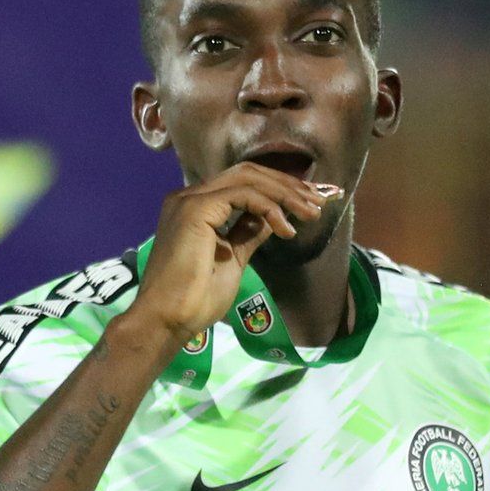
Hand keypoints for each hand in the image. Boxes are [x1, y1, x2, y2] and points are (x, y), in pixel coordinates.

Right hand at [129, 163, 338, 344]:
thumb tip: (271, 219)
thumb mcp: (232, 259)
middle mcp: (189, 196)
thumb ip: (247, 234)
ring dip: (286, 193)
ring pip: (248, 178)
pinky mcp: (195, 209)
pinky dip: (270, 207)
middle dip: (289, 185)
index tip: (312, 202)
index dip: (280, 187)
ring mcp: (190, 200)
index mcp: (195, 207)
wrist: (168, 317)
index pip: (242, 182)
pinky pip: (243, 195)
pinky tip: (285, 229)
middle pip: (248, 172)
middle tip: (321, 202)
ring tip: (312, 214)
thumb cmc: (195, 298)